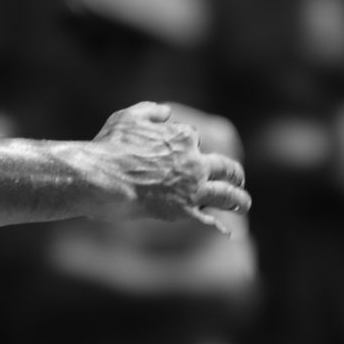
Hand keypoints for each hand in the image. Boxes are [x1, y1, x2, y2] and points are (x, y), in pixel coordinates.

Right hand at [94, 102, 251, 232]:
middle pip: (225, 167)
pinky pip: (208, 219)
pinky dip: (219, 226)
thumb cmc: (110, 146)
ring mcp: (192, 188)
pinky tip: (227, 232)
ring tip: (242, 205)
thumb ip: (150, 111)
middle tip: (236, 178)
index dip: (186, 147)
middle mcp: (195, 162)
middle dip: (233, 173)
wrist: (101, 177)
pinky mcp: (182, 210)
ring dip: (238, 199)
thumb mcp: (128, 117)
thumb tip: (166, 113)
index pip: (194, 140)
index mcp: (183, 137)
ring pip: (227, 193)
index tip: (177, 156)